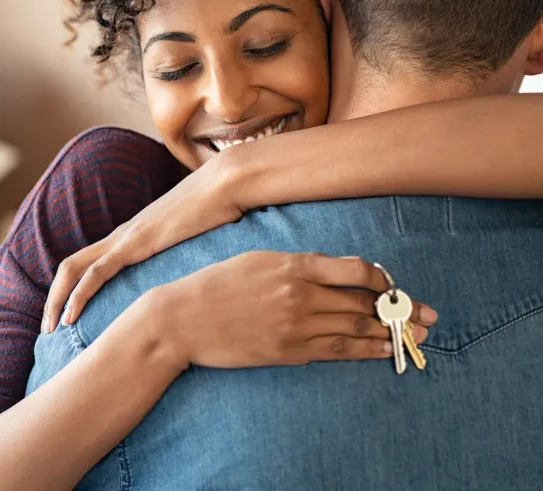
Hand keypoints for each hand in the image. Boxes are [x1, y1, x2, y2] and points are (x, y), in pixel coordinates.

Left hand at [44, 158, 244, 332]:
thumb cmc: (220, 211)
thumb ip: (187, 258)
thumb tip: (198, 283)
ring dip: (57, 299)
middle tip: (47, 328)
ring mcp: (126, 237)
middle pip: (71, 266)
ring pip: (74, 269)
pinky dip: (79, 294)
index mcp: (132, 237)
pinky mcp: (135, 242)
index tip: (67, 318)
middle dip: (53, 298)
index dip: (72, 289)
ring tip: (50, 328)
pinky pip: (97, 271)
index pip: (88, 264)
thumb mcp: (198, 242)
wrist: (227, 184)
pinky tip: (70, 316)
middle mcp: (121, 236)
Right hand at [145, 251, 437, 368]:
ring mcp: (295, 325)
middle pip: (364, 302)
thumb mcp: (257, 259)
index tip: (393, 285)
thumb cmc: (215, 285)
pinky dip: (365, 351)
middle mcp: (300, 294)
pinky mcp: (288, 351)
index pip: (356, 270)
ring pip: (357, 328)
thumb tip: (334, 272)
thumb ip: (297, 264)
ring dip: (391, 332)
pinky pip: (337, 351)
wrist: (182, 319)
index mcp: (293, 265)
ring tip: (417, 335)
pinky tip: (384, 351)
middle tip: (428, 315)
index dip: (383, 279)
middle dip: (401, 309)